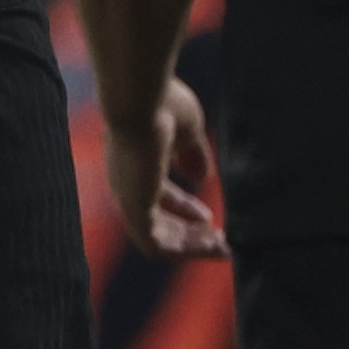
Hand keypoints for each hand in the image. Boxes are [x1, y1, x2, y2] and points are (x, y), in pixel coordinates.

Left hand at [109, 76, 226, 257]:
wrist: (141, 98)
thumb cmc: (163, 104)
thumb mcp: (187, 131)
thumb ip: (193, 155)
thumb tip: (202, 179)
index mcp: (137, 163)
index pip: (158, 196)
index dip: (185, 209)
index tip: (210, 219)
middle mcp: (128, 183)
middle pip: (158, 221)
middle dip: (190, 234)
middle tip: (220, 242)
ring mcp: (128, 197)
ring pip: (157, 237)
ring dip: (190, 246)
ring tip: (221, 249)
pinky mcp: (134, 208)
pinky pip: (156, 244)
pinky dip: (184, 250)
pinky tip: (211, 246)